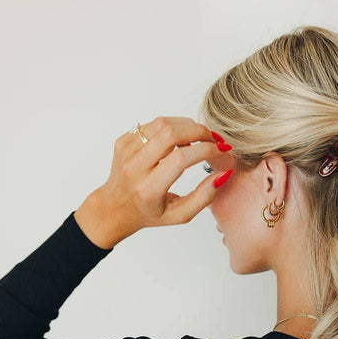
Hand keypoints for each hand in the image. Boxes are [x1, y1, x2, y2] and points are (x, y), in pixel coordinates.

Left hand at [74, 116, 232, 247]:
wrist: (114, 207)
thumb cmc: (148, 213)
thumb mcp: (180, 215)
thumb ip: (204, 197)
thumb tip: (223, 173)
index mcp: (148, 189)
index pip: (180, 159)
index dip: (205, 150)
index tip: (221, 150)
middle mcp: (134, 167)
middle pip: (171, 133)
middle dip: (199, 131)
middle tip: (214, 139)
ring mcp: (126, 151)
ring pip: (162, 123)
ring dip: (187, 126)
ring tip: (199, 138)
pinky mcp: (123, 140)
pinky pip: (153, 124)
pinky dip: (172, 127)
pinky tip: (179, 140)